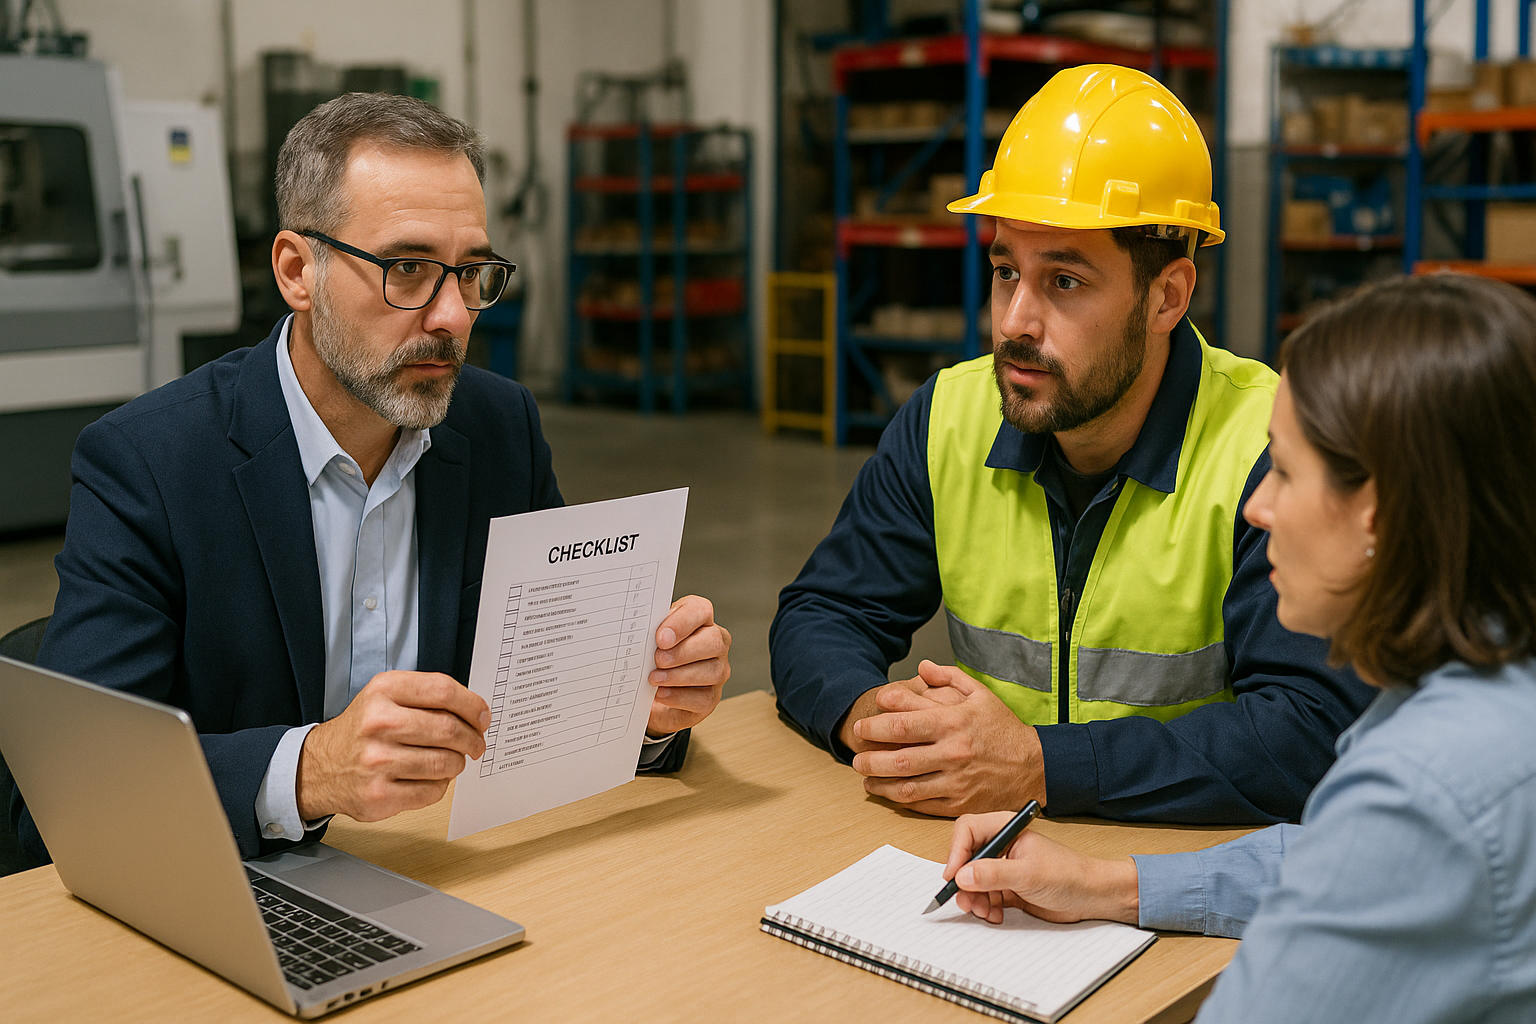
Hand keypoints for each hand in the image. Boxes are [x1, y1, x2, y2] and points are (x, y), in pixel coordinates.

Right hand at [296, 671, 487, 821]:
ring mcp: (377, 761)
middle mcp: (378, 723)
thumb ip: (428, 696)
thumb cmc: (364, 729)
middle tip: (476, 744)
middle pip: (449, 729)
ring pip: (445, 762)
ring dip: (457, 763)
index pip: (444, 690)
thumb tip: (476, 713)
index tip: (482, 717)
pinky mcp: (379, 794)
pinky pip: (432, 791)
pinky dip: (440, 785)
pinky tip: (430, 778)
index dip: (472, 705)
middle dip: (472, 739)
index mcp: (384, 691)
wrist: (321, 767)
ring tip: (452, 761)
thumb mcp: (386, 696)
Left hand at [647, 595, 730, 736]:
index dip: (682, 623)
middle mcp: (715, 642)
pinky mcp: (711, 697)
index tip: (661, 637)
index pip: (700, 610)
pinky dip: (680, 697)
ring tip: (654, 679)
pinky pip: (704, 698)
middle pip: (713, 640)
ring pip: (712, 671)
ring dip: (679, 676)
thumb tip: (638, 632)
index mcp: (699, 619)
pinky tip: (661, 694)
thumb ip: (648, 631)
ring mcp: (717, 670)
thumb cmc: (650, 656)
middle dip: (683, 651)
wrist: (647, 691)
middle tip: (658, 660)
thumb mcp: (648, 639)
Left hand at [848, 660, 1045, 815]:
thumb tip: (922, 667)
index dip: (876, 725)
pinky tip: (888, 792)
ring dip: (879, 782)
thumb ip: (949, 677)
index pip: (904, 724)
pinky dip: (900, 800)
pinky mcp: (959, 803)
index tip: (863, 725)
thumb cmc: (1003, 729)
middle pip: (899, 759)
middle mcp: (952, 753)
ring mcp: (955, 781)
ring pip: (906, 786)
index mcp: (954, 723)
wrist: (1034, 767)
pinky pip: (922, 804)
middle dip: (869, 758)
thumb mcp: (980, 694)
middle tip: (856, 756)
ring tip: (865, 776)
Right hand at [942, 811, 1139, 924]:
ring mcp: (1004, 868)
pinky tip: (996, 915)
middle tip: (966, 901)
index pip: (967, 831)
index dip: (956, 852)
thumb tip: (962, 875)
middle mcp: (1001, 846)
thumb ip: (993, 874)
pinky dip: (985, 907)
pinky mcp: (1007, 887)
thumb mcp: (1028, 874)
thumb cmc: (1069, 874)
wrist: (1092, 897)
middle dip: (964, 882)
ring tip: (985, 912)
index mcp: (1006, 829)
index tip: (954, 876)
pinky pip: (984, 897)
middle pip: (966, 859)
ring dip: (974, 899)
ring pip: (972, 881)